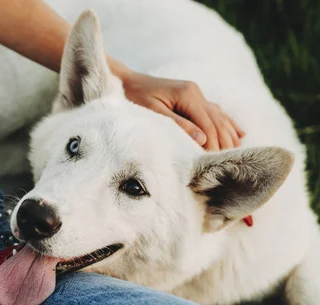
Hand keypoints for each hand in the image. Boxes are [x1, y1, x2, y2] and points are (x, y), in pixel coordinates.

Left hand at [117, 69, 244, 150]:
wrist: (126, 81)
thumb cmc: (135, 98)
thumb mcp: (153, 112)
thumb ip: (178, 125)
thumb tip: (202, 139)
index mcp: (188, 94)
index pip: (208, 124)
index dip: (214, 144)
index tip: (216, 162)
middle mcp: (196, 92)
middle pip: (217, 121)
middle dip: (225, 143)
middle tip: (230, 163)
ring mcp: (196, 93)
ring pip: (220, 117)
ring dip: (230, 135)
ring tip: (237, 154)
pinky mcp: (193, 96)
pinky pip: (216, 111)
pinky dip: (227, 123)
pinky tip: (239, 134)